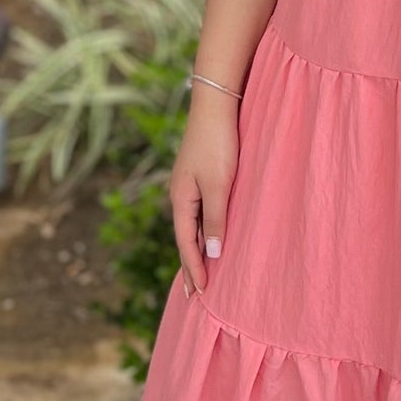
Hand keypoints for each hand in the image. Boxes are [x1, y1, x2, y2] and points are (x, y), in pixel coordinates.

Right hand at [170, 85, 238, 294]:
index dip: (193, 268)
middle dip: (189, 265)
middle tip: (192, 294)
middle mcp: (180, 195)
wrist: (216, 105)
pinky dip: (202, 231)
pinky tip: (208, 235)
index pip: (185, 243)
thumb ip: (216, 220)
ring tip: (199, 272)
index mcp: (180, 199)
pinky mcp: (200, 176)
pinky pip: (199, 213)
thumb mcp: (219, 185)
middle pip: (184, 238)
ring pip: (191, 226)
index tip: (201, 292)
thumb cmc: (218, 144)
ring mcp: (189, 185)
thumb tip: (211, 253)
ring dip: (195, 250)